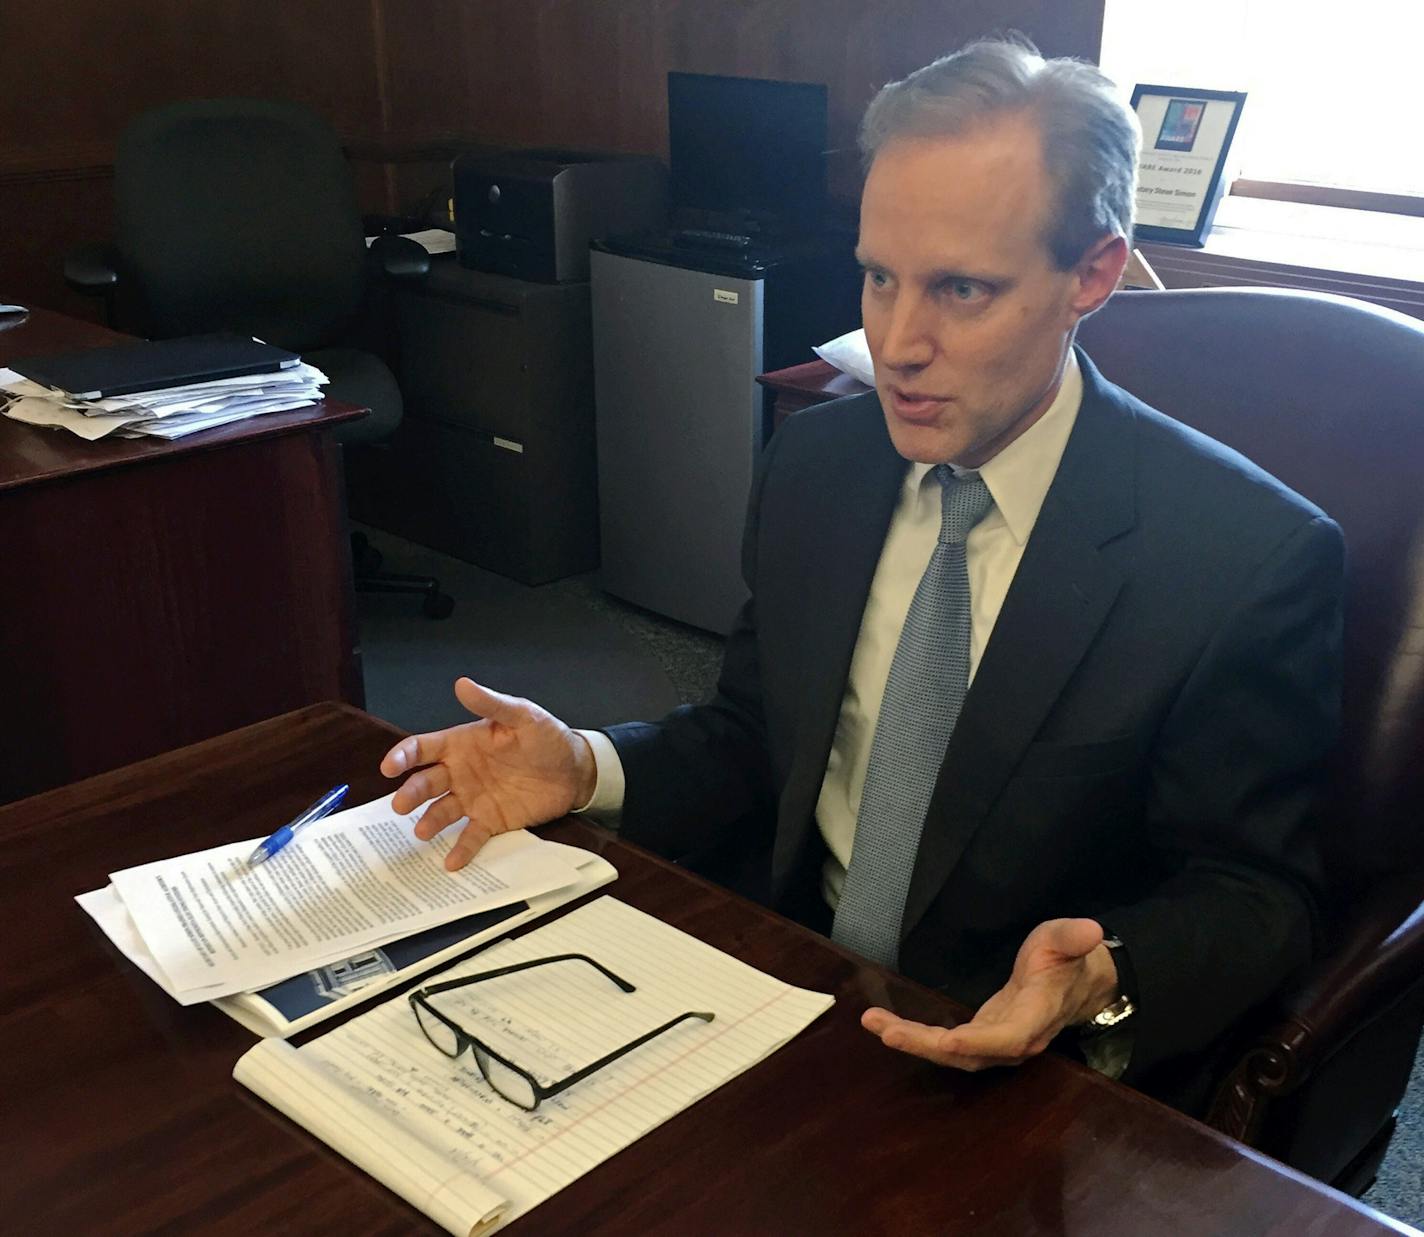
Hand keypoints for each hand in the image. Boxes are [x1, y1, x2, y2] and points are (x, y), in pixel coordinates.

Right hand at [379, 677, 596, 870]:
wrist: (576, 770)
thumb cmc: (547, 737)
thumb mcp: (522, 716)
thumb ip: (492, 704)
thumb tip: (462, 684)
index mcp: (461, 745)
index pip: (423, 749)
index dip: (403, 756)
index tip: (389, 767)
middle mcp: (460, 773)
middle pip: (426, 783)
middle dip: (411, 793)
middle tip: (401, 805)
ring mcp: (473, 799)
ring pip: (442, 812)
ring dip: (430, 822)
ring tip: (423, 831)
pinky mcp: (491, 821)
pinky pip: (471, 837)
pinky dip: (460, 849)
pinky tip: (451, 862)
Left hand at [861, 918, 1118, 1071]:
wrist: (1074, 984)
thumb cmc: (1066, 958)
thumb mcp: (1068, 939)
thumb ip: (1074, 938)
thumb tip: (1092, 930)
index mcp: (1037, 1015)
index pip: (1009, 1037)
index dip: (979, 1042)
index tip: (948, 1039)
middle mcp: (1015, 1039)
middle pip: (970, 1054)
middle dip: (928, 1045)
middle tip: (887, 1031)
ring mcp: (996, 1043)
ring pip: (953, 1054)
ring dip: (914, 1042)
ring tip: (875, 1023)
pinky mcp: (981, 1038)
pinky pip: (947, 1045)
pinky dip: (917, 1037)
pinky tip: (887, 1025)